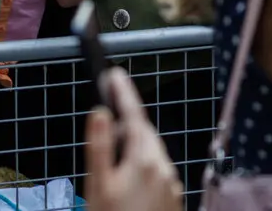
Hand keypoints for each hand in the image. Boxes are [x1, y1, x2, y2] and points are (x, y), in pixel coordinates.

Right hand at [83, 69, 184, 210]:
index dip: (123, 93)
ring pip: (152, 152)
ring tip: (114, 152)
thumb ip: (100, 146)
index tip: (114, 73)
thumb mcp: (98, 184)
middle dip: (129, 120)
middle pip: (145, 133)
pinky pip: (158, 171)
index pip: (134, 116)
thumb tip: (101, 111)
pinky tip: (130, 177)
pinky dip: (144, 163)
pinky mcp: (173, 199)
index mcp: (145, 159)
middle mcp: (164, 168)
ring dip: (136, 143)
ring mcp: (171, 185)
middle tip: (108, 113)